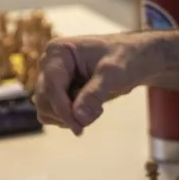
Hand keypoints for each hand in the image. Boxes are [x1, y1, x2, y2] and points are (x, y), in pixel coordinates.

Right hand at [33, 34, 152, 134]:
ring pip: (47, 111)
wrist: (134, 59)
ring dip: (70, 118)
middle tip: (97, 114)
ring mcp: (53, 79)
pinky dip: (72, 118)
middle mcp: (49, 65)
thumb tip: (79, 118)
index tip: (79, 127)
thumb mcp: (114, 74)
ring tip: (97, 108)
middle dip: (67, 115)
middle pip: (43, 101)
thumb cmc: (125, 59)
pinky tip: (92, 108)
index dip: (62, 109)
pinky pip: (57, 114)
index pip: (50, 86)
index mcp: (58, 52)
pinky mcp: (59, 92)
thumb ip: (95, 94)